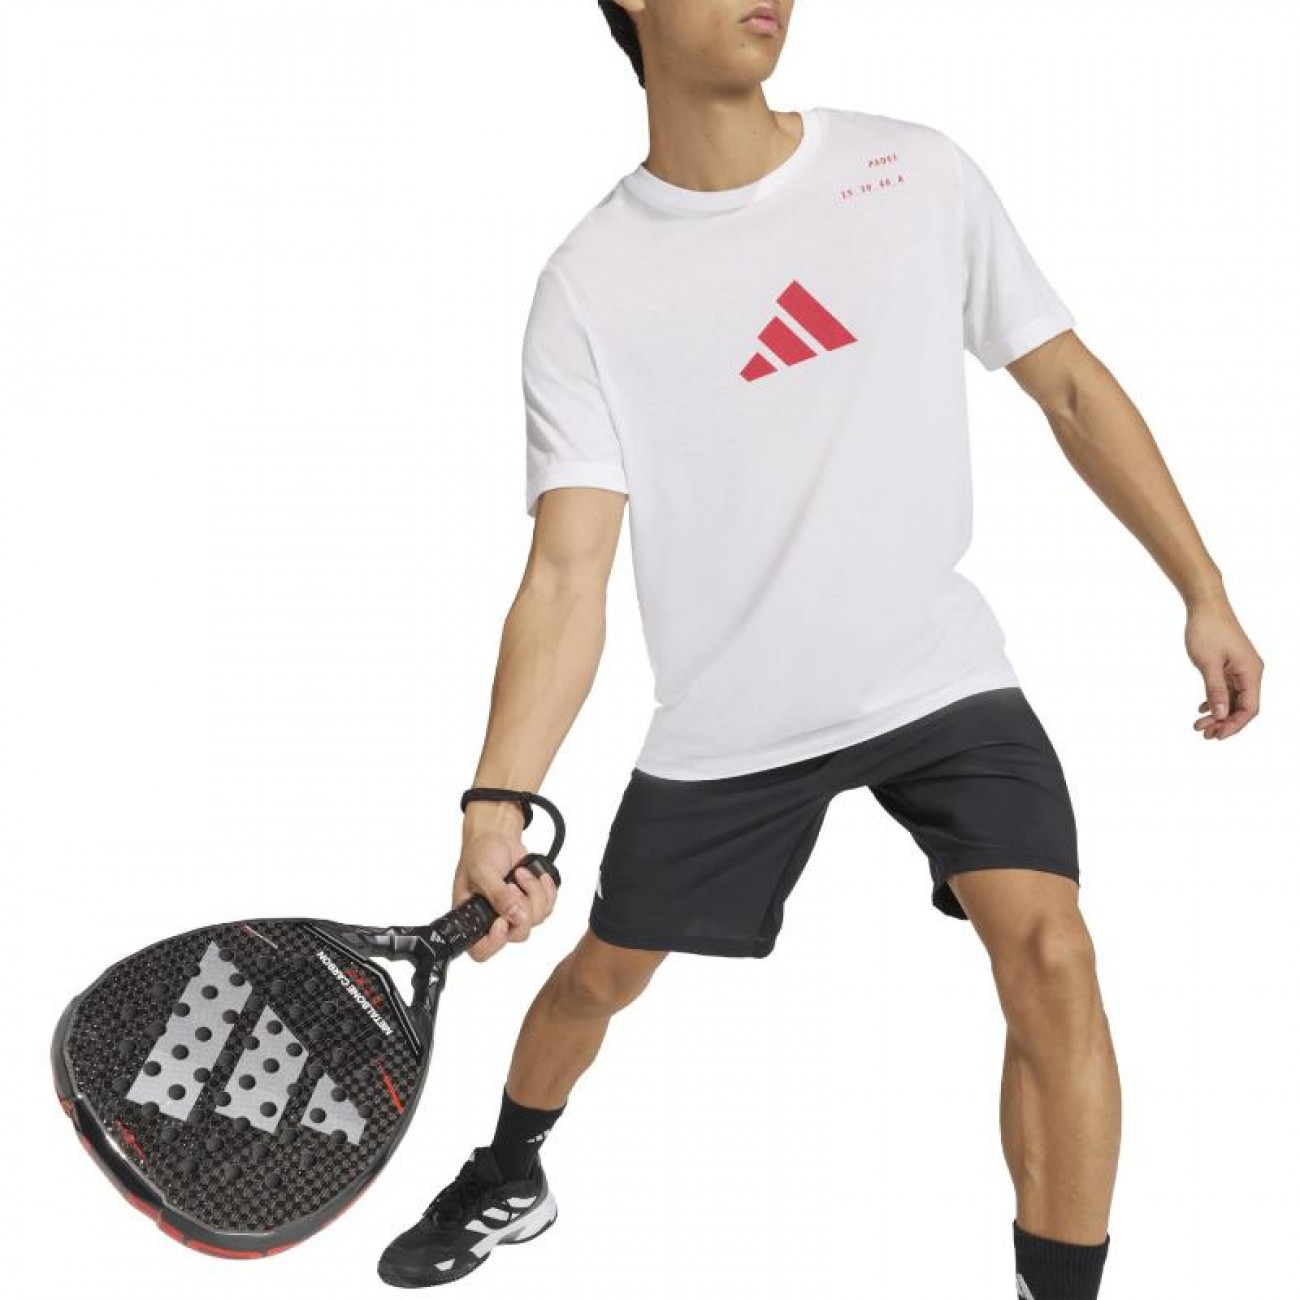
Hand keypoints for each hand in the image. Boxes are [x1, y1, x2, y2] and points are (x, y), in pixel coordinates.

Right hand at [453, 822, 559, 961]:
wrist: (497, 836)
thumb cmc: (480, 852)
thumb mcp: (482, 871)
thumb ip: (497, 895)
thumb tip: (515, 916)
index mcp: (473, 918)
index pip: (481, 950)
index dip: (495, 941)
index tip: (502, 920)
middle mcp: (494, 920)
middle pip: (518, 934)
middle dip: (523, 906)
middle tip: (513, 884)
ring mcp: (515, 913)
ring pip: (536, 919)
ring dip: (534, 892)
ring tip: (520, 873)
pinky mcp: (531, 903)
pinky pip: (548, 907)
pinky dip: (547, 890)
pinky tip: (537, 876)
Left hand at [1184, 594, 1263, 739]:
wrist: (1205, 605)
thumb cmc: (1207, 629)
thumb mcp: (1207, 663)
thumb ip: (1215, 690)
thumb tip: (1221, 715)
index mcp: (1251, 672)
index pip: (1249, 709)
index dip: (1234, 725)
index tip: (1216, 735)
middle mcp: (1250, 672)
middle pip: (1242, 707)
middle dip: (1224, 722)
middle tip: (1202, 732)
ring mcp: (1241, 668)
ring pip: (1233, 699)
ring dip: (1218, 713)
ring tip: (1199, 725)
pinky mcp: (1231, 664)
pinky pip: (1228, 689)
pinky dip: (1216, 700)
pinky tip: (1203, 709)